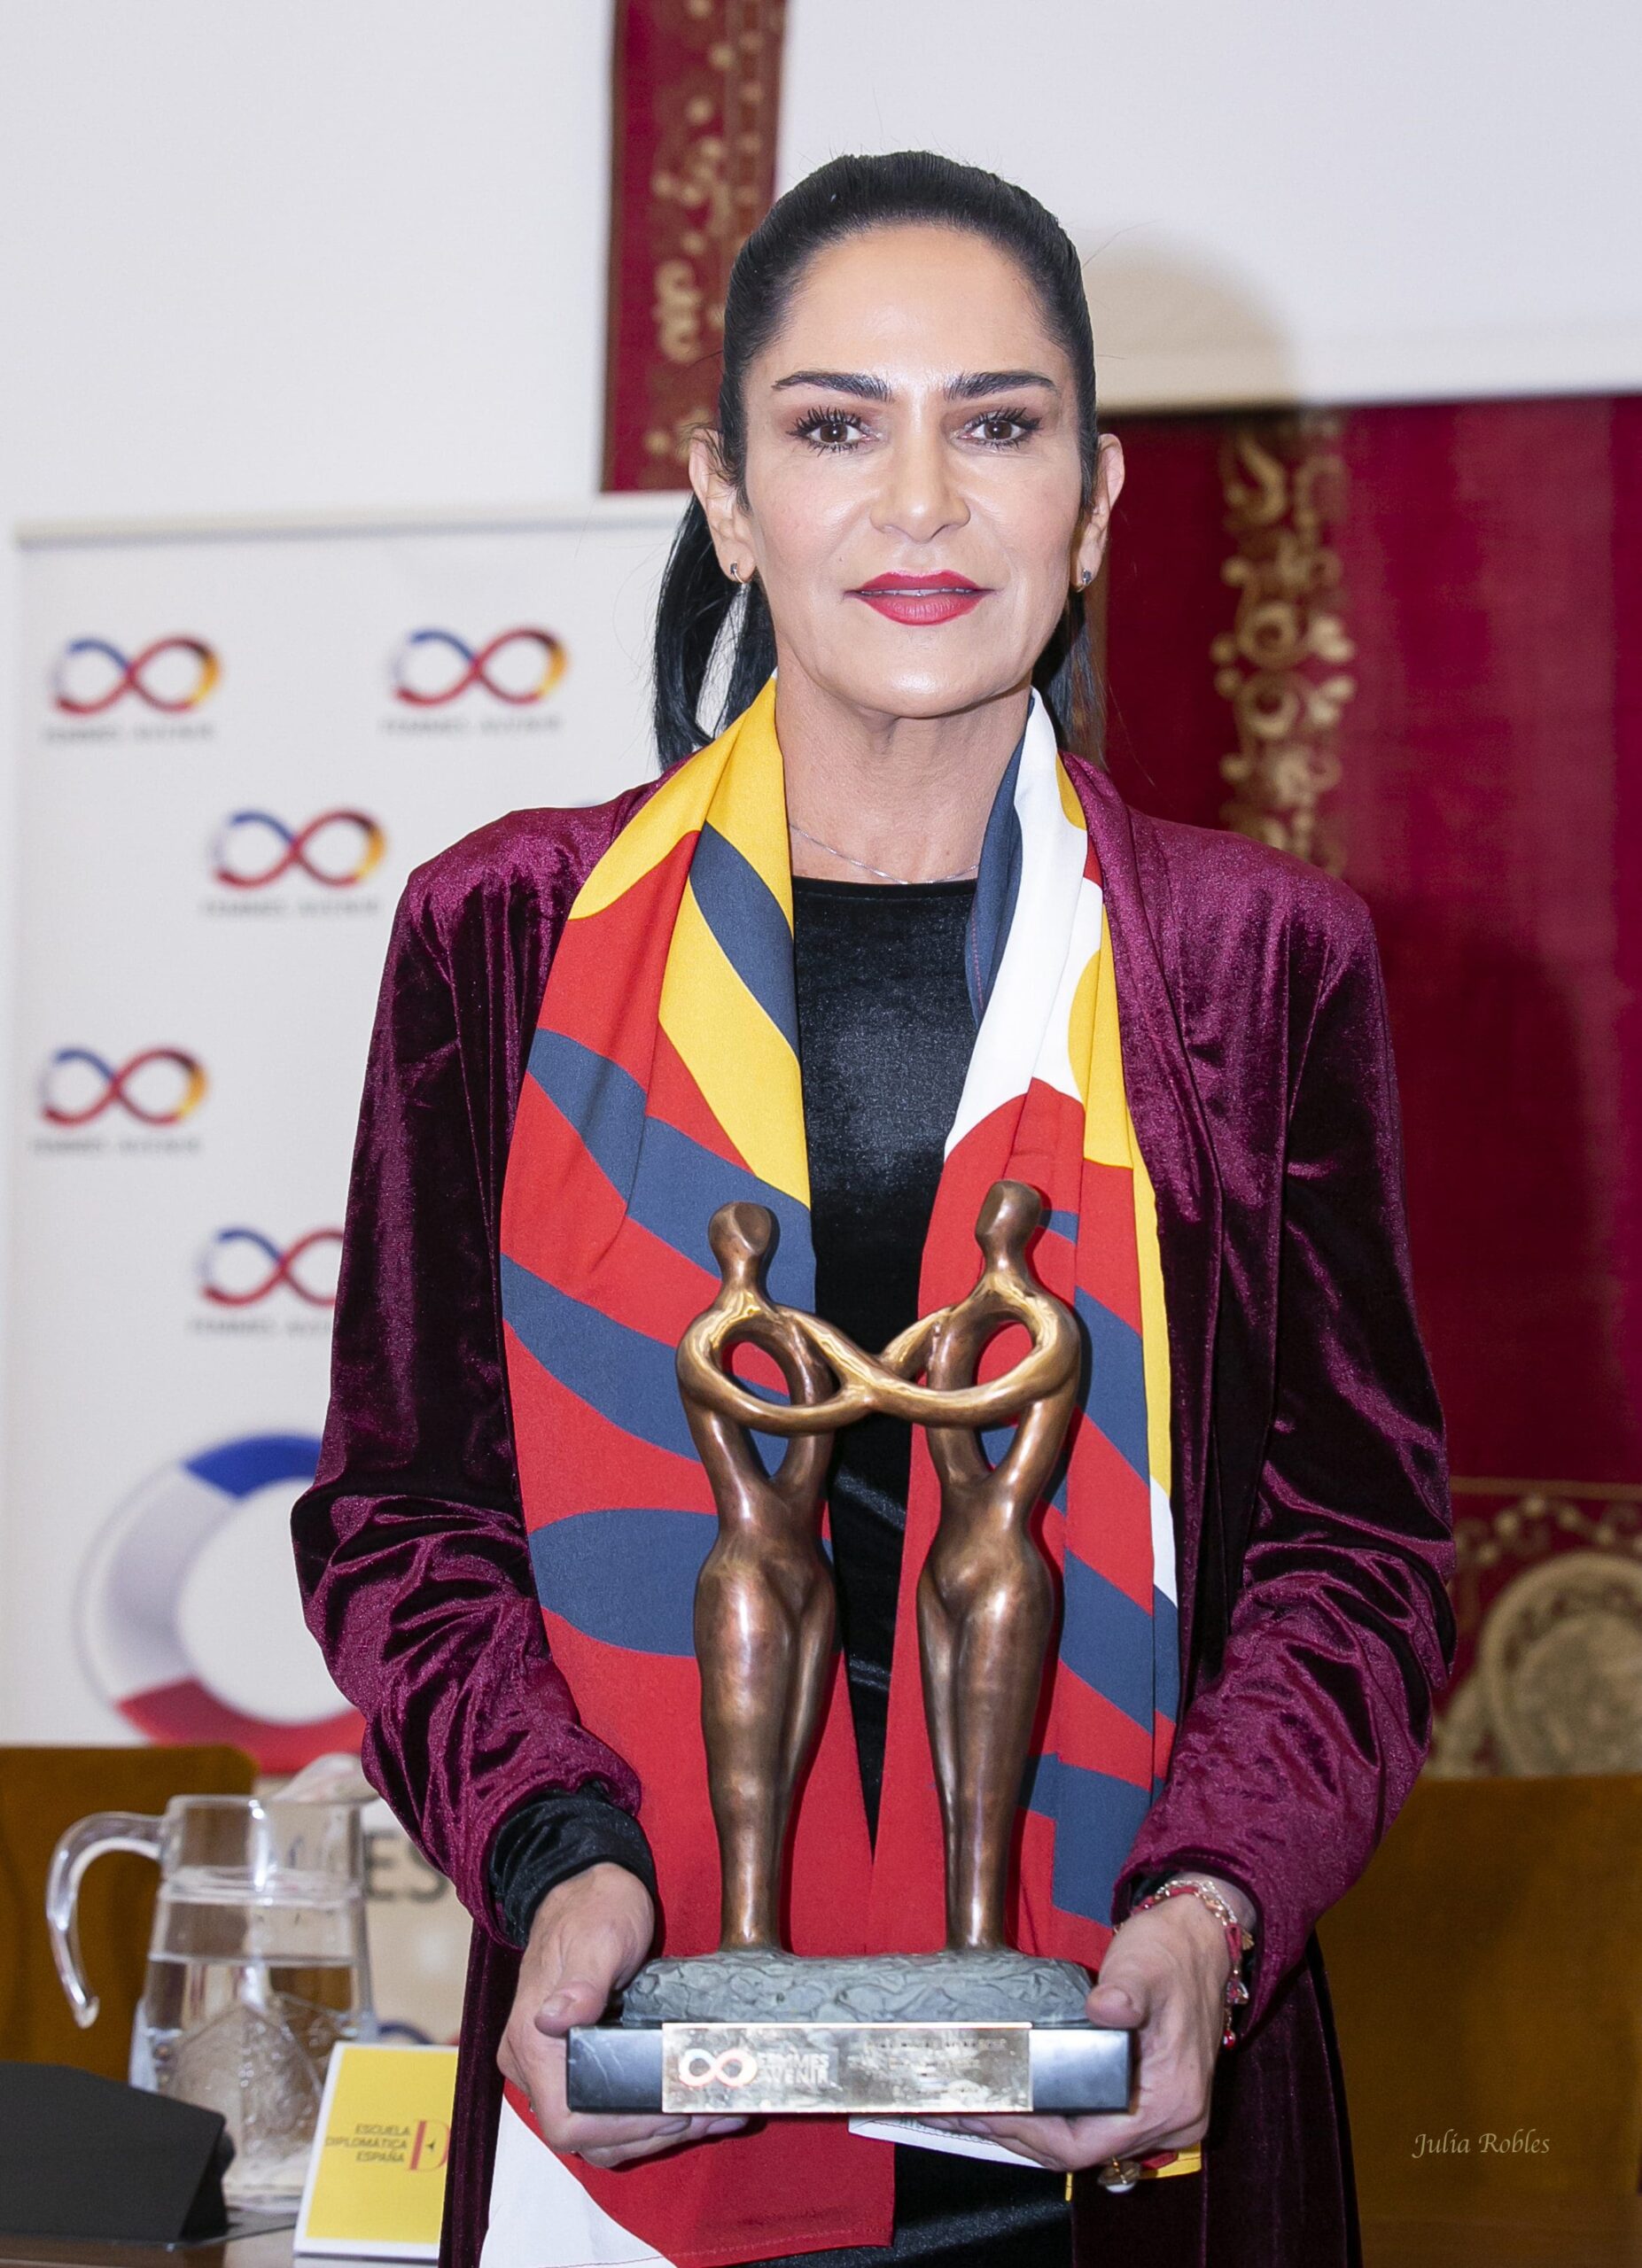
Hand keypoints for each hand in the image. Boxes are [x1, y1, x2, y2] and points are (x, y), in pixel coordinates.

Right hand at [497, 1862, 747, 2170]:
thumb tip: (554, 2020)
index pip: (565, 2121)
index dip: (618, 2130)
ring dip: (657, 2131)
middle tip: (709, 2113)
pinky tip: (694, 2102)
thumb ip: (581, 1982)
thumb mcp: (598, 1938)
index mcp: (532, 2042)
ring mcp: (554, 2068)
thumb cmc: (592, 1908)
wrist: (585, 1885)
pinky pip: (609, 2108)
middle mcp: (535, 2064)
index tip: (669, 2112)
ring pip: (602, 2130)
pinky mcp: (578, 2063)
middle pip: (589, 2135)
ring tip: (713, 2113)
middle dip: (651, 2133)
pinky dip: (651, 2115)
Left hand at [924, 1893, 1232, 2173]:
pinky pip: (1088, 2125)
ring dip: (1026, 2129)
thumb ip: (1126, 1989)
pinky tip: (1013, 2099)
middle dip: (1015, 2134)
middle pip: (1077, 2151)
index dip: (1029, 2134)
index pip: (1085, 2144)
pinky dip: (1048, 2117)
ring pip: (1080, 2142)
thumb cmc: (1173, 1952)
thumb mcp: (1146, 1964)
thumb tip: (1105, 2008)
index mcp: (1171, 2102)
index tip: (984, 2111)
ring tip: (973, 2108)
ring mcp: (1157, 2116)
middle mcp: (1169, 2122)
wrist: (1201, 1939)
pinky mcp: (1144, 2102)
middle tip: (958, 2111)